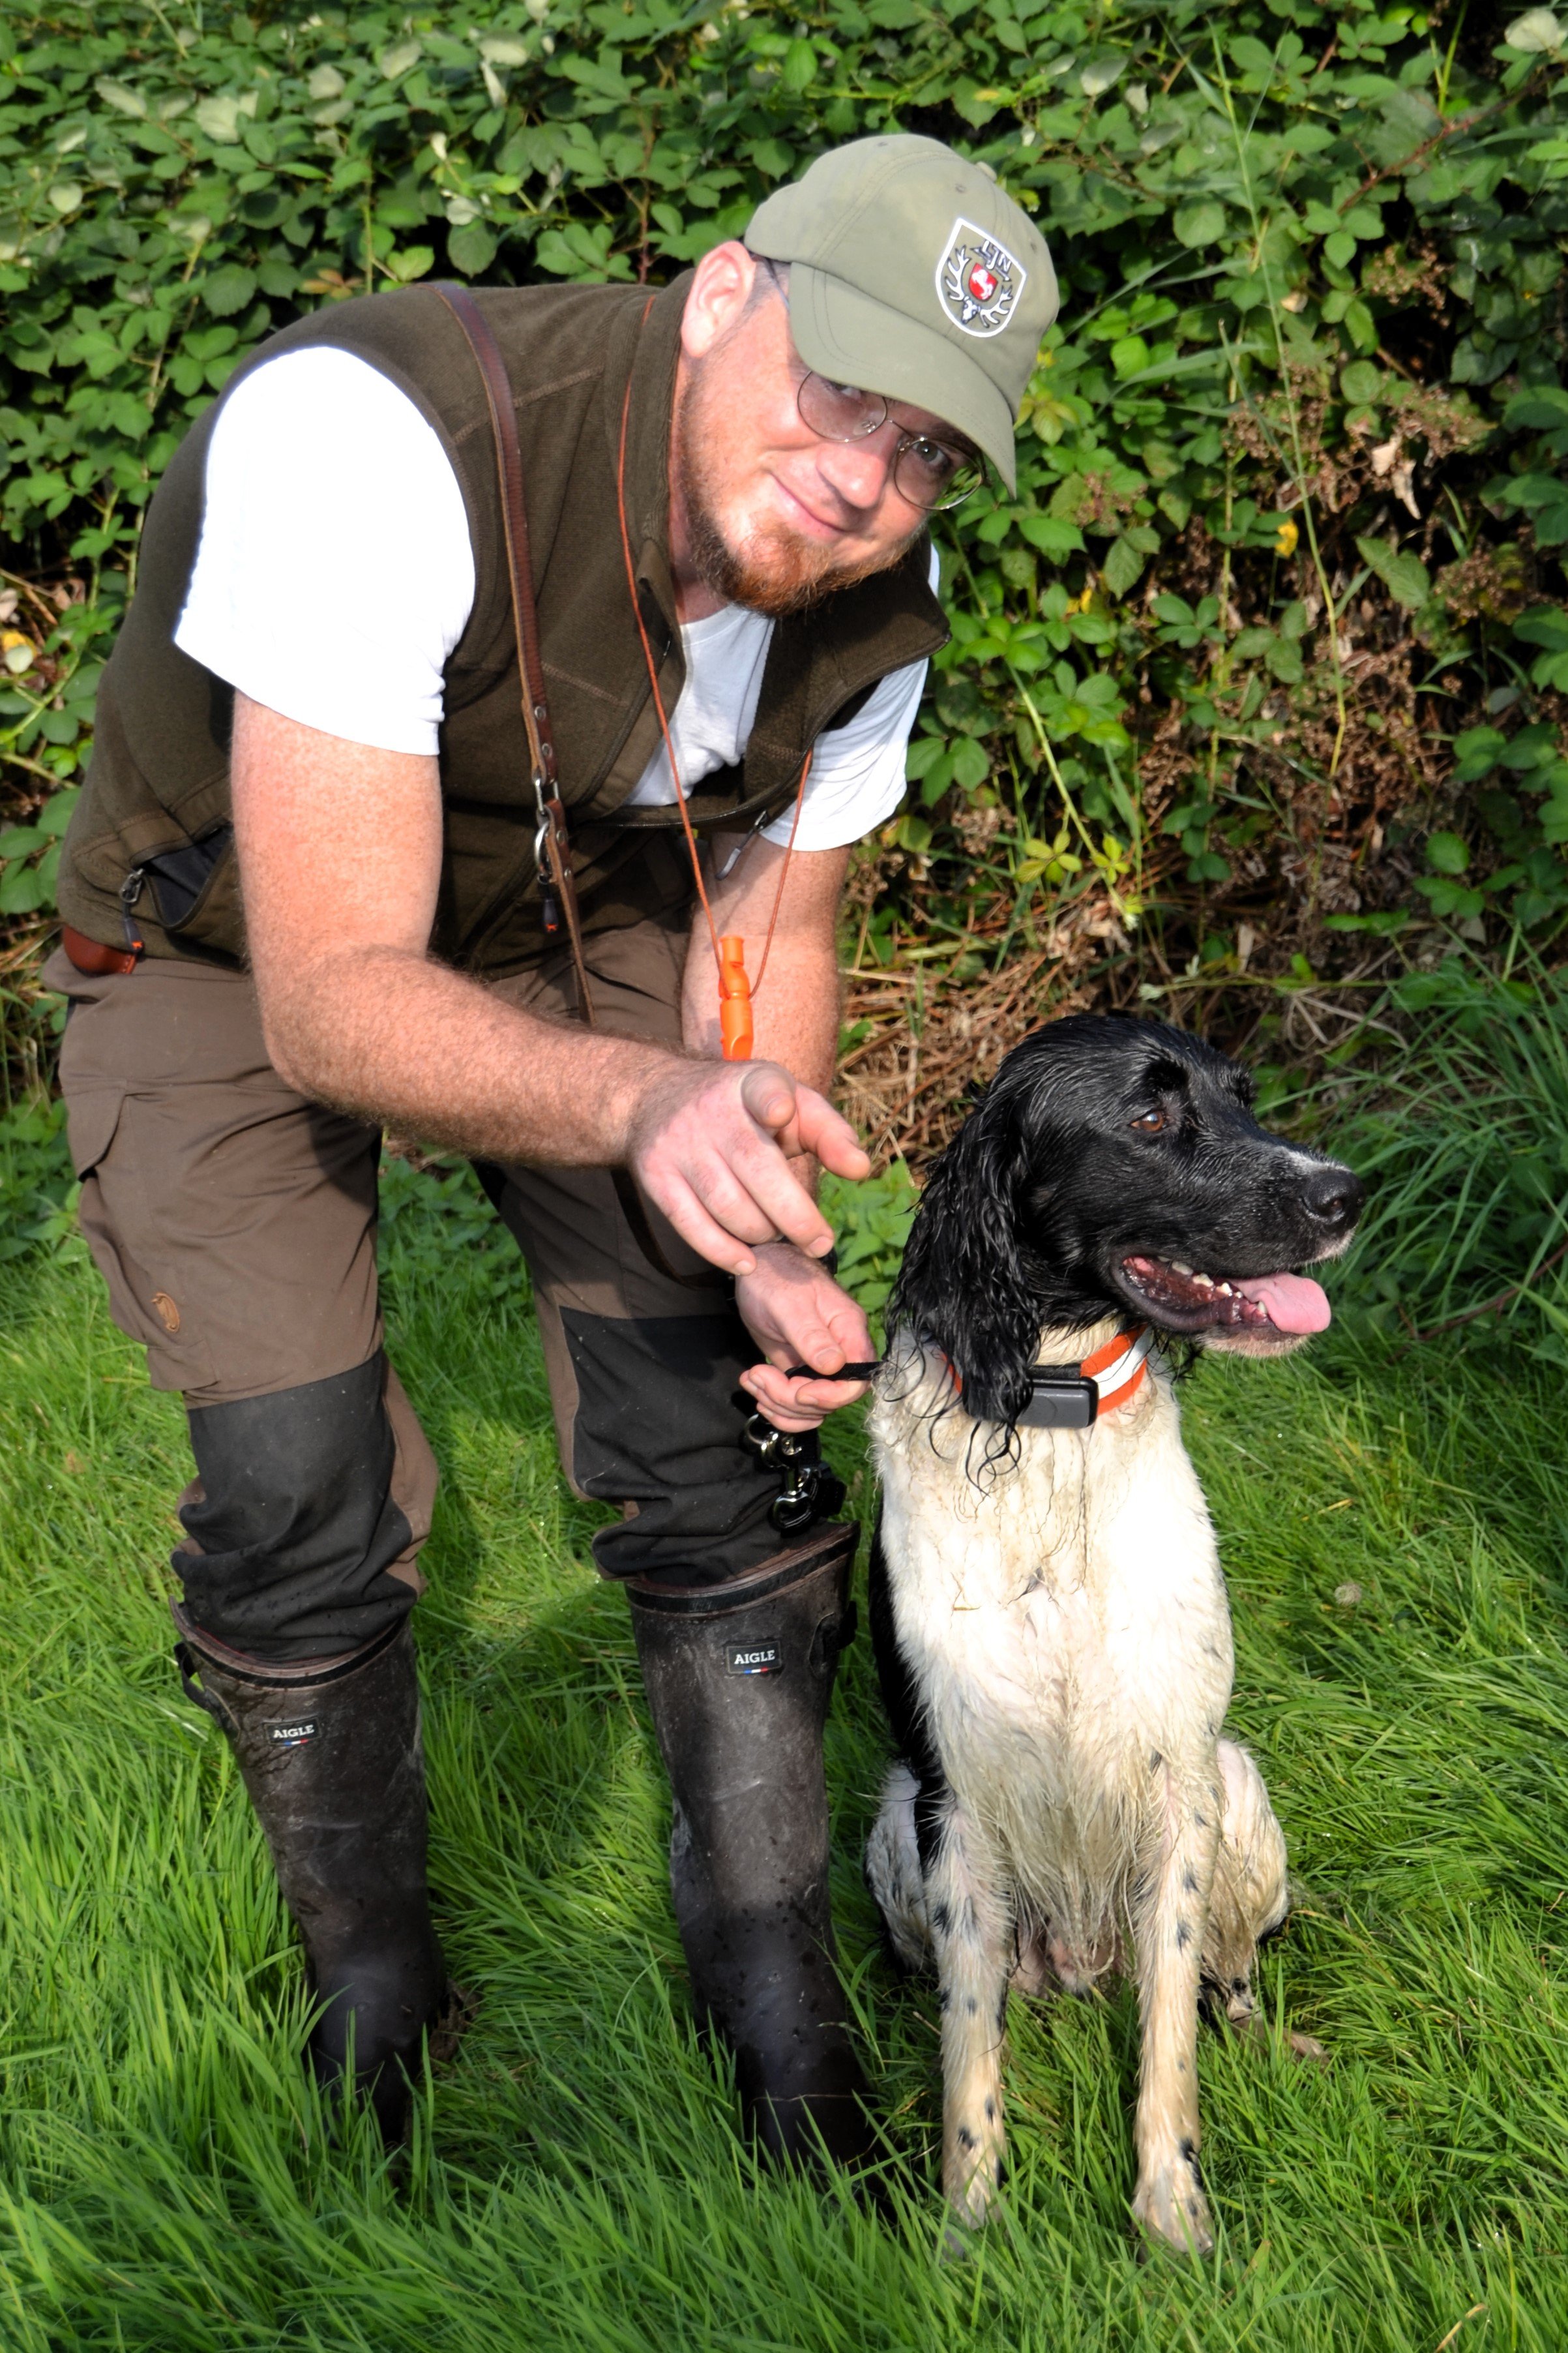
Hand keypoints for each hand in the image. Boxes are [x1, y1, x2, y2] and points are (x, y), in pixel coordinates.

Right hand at [625, 1058, 869, 1278]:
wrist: (656, 1097)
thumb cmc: (745, 1109)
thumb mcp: (790, 1103)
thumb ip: (829, 1133)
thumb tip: (861, 1170)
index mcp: (752, 1084)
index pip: (763, 1088)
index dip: (773, 1101)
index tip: (781, 1112)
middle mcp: (711, 1110)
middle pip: (756, 1168)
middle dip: (794, 1215)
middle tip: (819, 1242)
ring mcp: (679, 1144)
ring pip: (727, 1204)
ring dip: (761, 1233)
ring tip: (777, 1236)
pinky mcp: (656, 1176)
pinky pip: (691, 1225)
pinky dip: (722, 1251)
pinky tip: (747, 1261)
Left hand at [736, 1242, 875, 1431]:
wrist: (757, 1267)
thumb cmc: (776, 1276)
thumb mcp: (789, 1303)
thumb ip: (811, 1336)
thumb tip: (834, 1366)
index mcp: (848, 1331)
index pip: (858, 1379)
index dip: (830, 1396)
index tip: (798, 1393)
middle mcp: (840, 1351)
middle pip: (830, 1400)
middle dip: (791, 1400)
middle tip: (759, 1375)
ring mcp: (819, 1364)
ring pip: (811, 1408)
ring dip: (778, 1404)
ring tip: (752, 1378)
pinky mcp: (799, 1369)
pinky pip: (795, 1404)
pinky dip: (774, 1404)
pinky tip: (754, 1384)